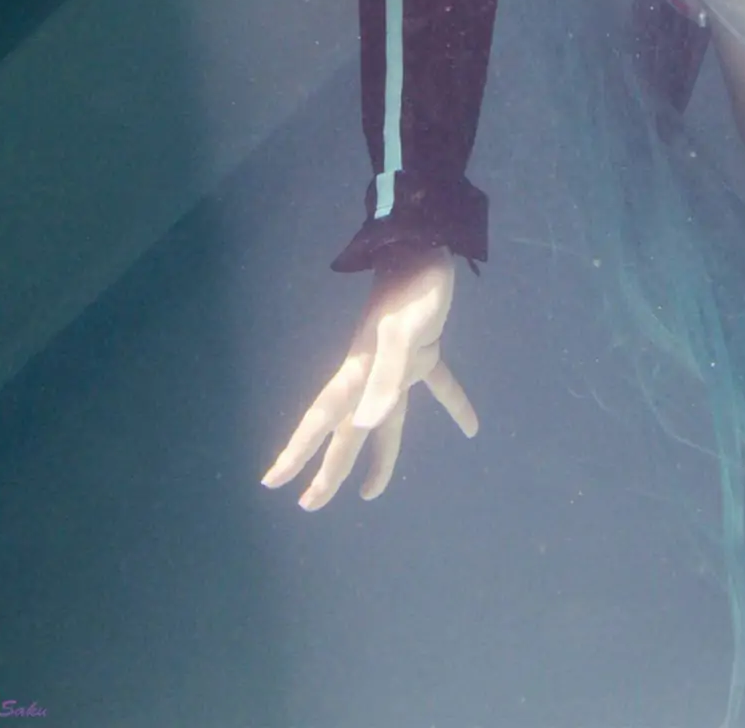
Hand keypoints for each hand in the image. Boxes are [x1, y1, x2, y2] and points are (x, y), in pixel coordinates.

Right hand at [261, 252, 476, 508]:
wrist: (427, 241)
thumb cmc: (414, 286)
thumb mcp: (404, 334)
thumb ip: (387, 377)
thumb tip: (363, 425)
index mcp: (360, 370)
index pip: (323, 419)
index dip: (299, 451)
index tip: (273, 482)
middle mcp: (372, 372)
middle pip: (347, 429)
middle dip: (330, 467)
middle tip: (310, 504)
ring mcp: (398, 361)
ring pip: (385, 418)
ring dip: (379, 453)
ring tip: (372, 491)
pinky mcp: (424, 349)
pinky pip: (436, 385)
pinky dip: (452, 405)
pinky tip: (471, 426)